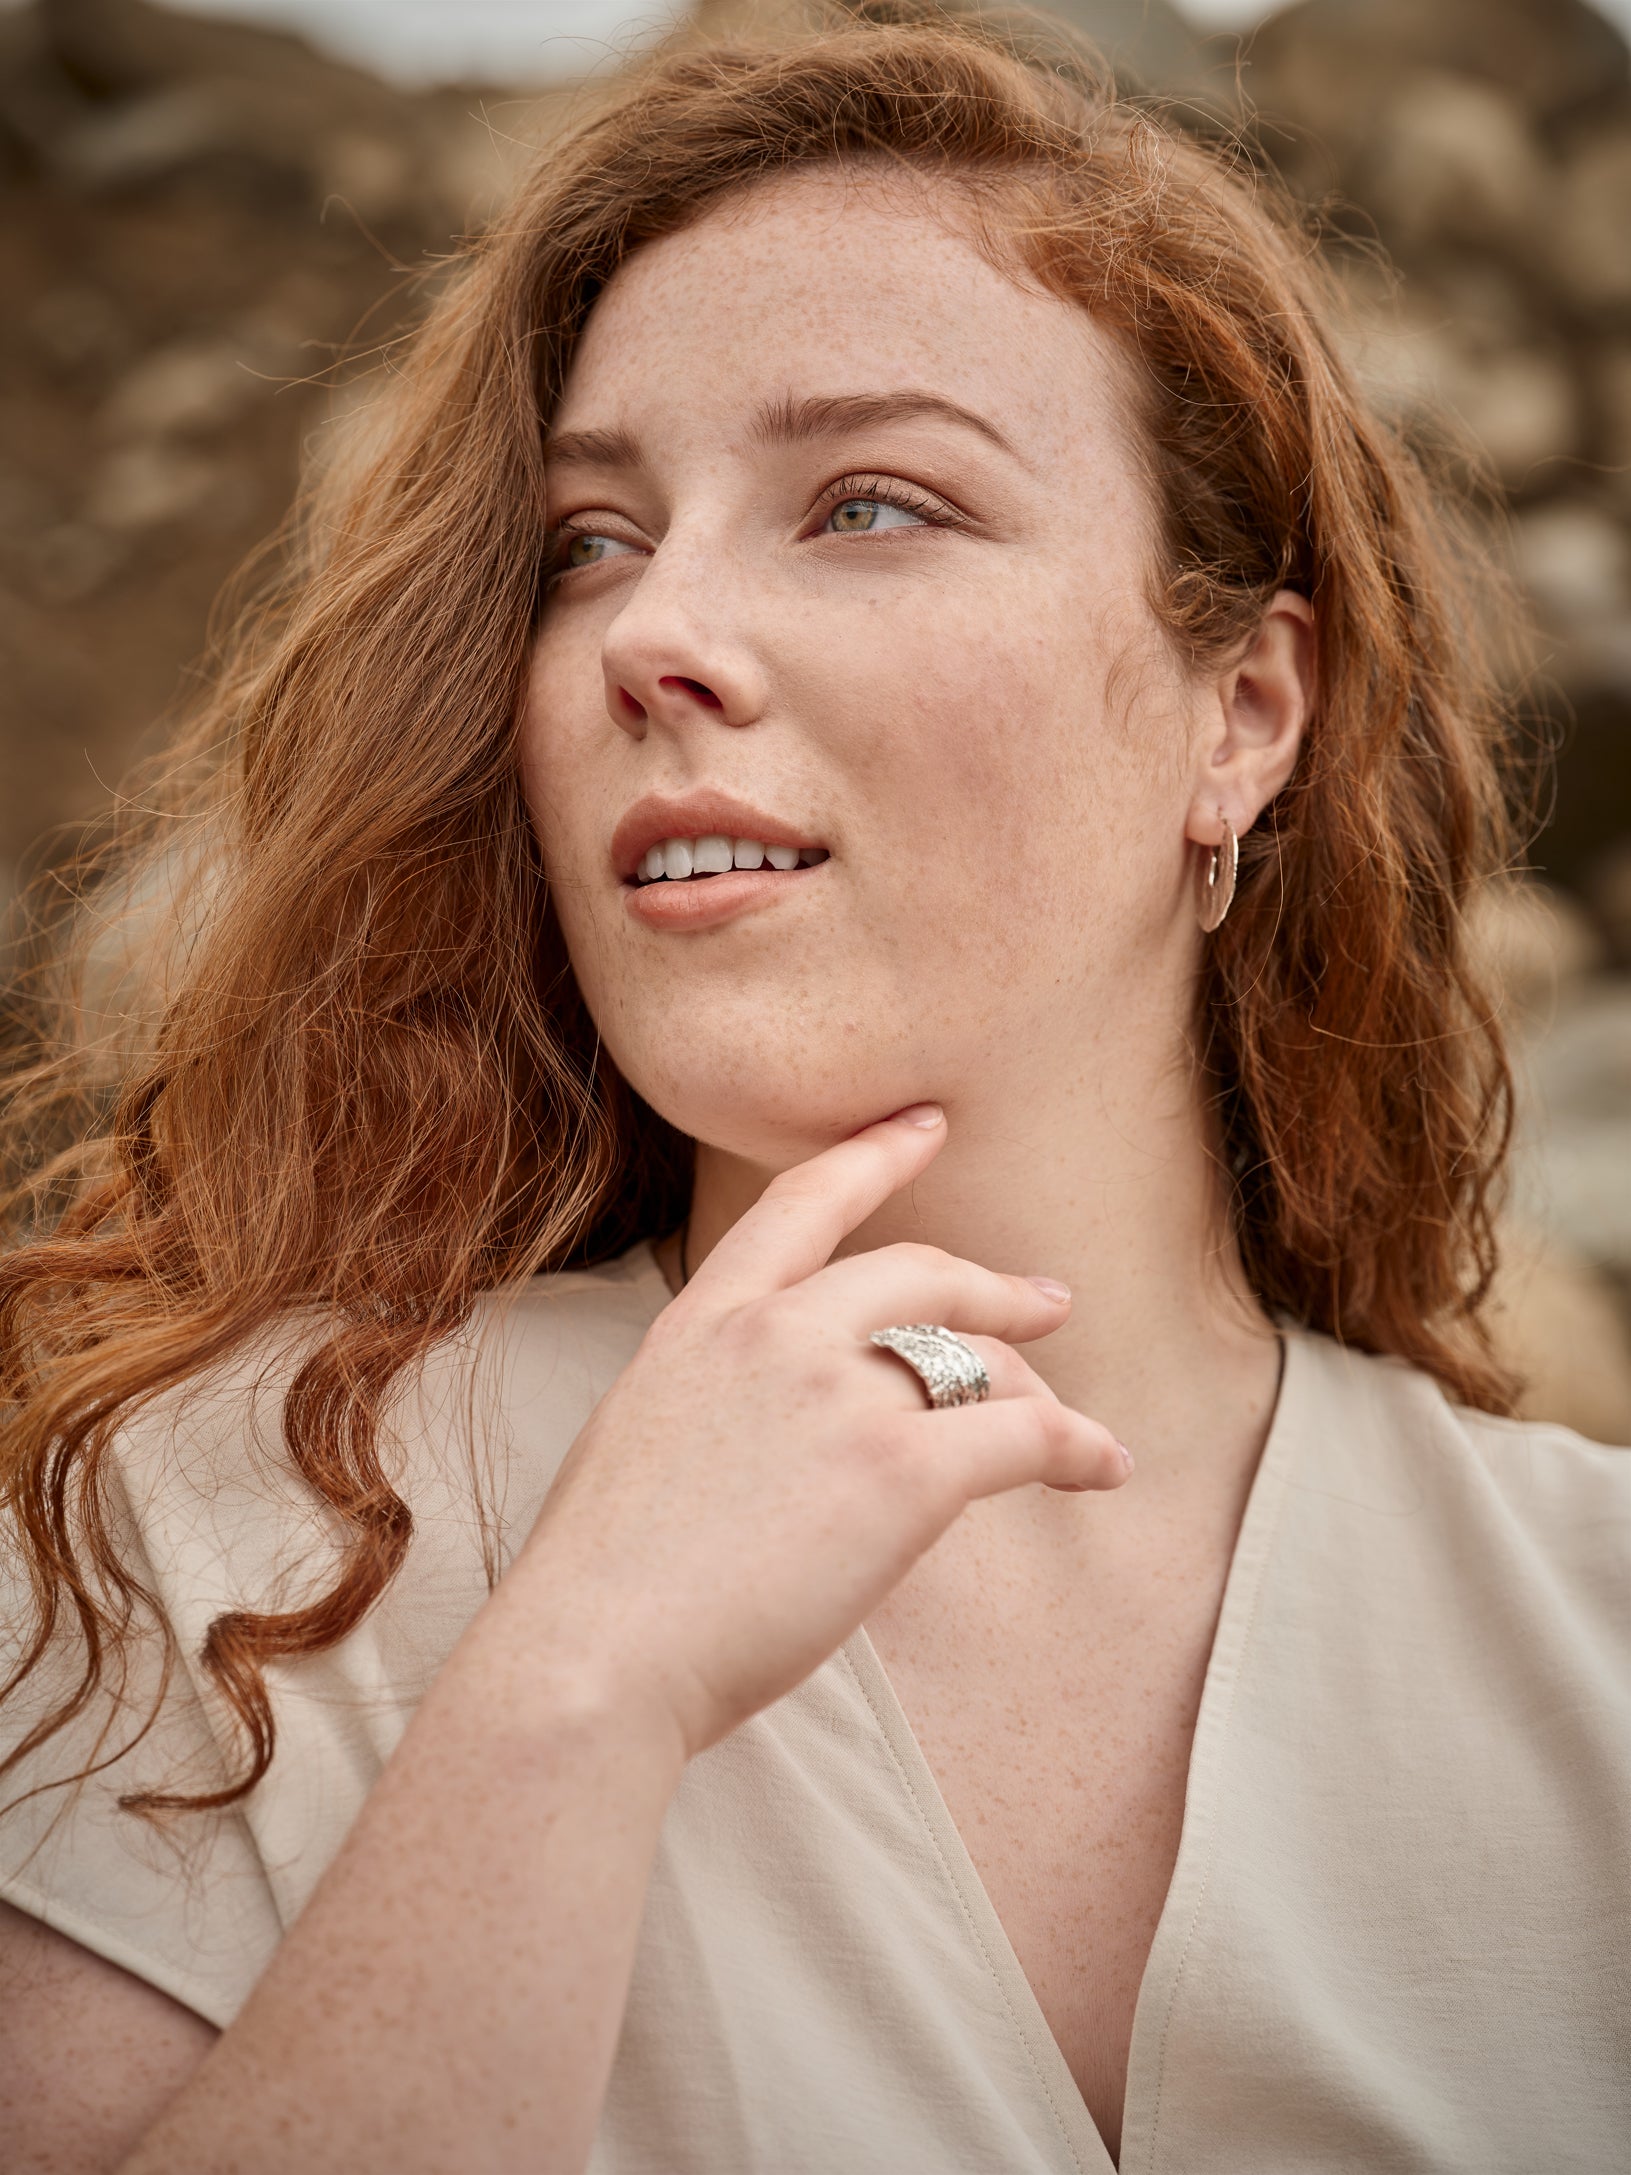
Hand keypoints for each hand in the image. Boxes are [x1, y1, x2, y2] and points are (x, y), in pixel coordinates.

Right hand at [510, 1107, 1129, 1762]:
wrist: (596, 1653)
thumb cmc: (604, 1584)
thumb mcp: (640, 1438)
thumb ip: (716, 1401)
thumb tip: (780, 1431)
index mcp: (703, 1322)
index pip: (801, 1205)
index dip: (874, 1155)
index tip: (925, 1126)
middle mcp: (776, 1333)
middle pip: (917, 1274)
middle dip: (991, 1288)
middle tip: (1045, 1301)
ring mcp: (839, 1393)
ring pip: (974, 1361)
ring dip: (1035, 1387)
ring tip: (1073, 1425)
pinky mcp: (900, 1469)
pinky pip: (1022, 1436)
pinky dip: (1077, 1449)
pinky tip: (1102, 1466)